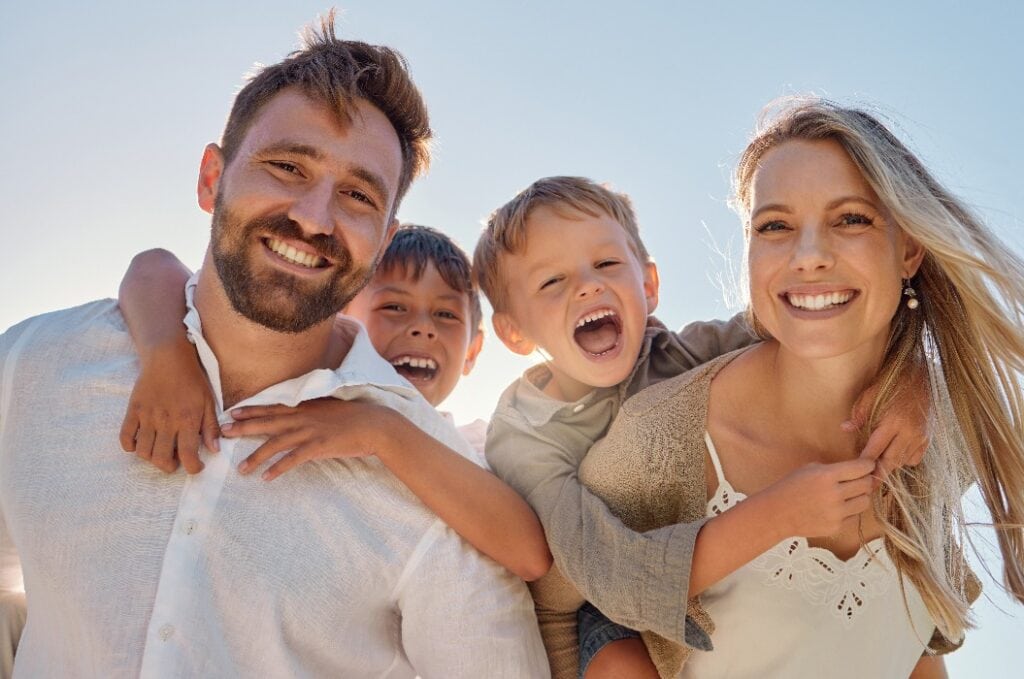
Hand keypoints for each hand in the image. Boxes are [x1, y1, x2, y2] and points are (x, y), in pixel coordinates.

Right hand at [119, 337, 219, 473]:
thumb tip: (214, 450)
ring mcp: (147, 417)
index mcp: (187, 420)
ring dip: (151, 458)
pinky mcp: (133, 410)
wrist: (168, 357)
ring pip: (143, 452)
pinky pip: (125, 437)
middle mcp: (166, 421)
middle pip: (162, 459)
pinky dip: (130, 446)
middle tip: (176, 461)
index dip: (193, 468)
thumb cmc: (192, 380)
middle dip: (170, 466)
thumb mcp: (208, 402)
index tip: (196, 467)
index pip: (189, 455)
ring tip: (160, 452)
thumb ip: (210, 427)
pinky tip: (140, 443)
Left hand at [223, 398, 399, 480]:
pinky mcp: (319, 446)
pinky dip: (279, 468)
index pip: (273, 407)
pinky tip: (267, 478)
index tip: (232, 413)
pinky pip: (294, 459)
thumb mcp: (328, 409)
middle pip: (268, 422)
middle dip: (244, 428)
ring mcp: (310, 431)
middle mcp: (303, 417)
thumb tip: (297, 416)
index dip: (252, 410)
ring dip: (257, 456)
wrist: (374, 425)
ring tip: (241, 469)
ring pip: (276, 443)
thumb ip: (311, 411)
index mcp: (305, 407)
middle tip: (223, 433)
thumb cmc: (353, 418)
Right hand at [766, 459, 875, 537]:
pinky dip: (850, 511)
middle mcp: (834, 494)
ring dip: (861, 496)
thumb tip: (858, 470)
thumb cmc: (791, 487)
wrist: (777, 513)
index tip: (869, 465)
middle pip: (867, 485)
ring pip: (865, 502)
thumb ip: (834, 469)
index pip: (861, 468)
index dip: (868, 465)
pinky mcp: (836, 527)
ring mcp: (836, 513)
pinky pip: (854, 516)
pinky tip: (838, 507)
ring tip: (850, 494)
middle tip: (861, 479)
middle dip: (866, 480)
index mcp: (827, 475)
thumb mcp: (810, 469)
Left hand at [844, 363, 930, 479]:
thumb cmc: (893, 384)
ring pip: (902, 461)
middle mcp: (910, 432)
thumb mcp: (872, 394)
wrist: (923, 378)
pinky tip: (893, 455)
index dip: (865, 462)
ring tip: (876, 469)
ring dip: (889, 466)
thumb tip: (845, 429)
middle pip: (891, 461)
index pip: (875, 448)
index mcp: (894, 421)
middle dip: (878, 473)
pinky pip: (914, 458)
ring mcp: (921, 437)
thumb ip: (859, 413)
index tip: (856, 472)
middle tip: (866, 484)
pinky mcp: (928, 439)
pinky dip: (903, 460)